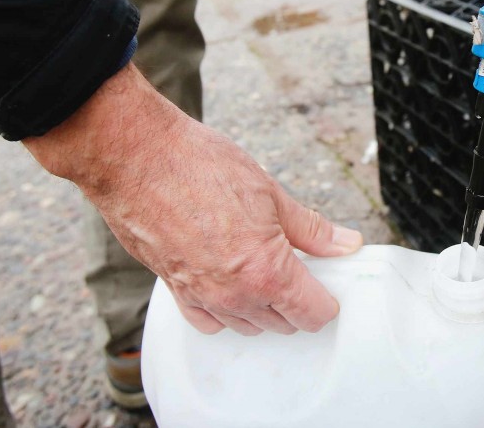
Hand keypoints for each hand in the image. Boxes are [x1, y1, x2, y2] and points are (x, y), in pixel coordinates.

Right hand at [24, 64, 363, 334]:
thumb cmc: (199, 167)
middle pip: (282, 323)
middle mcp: (235, 295)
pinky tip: (230, 285)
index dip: (327, 300)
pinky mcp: (174, 290)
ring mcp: (201, 297)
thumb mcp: (270, 192)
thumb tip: (346, 244)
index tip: (328, 284)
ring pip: (247, 324)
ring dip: (263, 307)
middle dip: (297, 301)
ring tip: (266, 270)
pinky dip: (225, 311)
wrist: (136, 158)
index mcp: (267, 272)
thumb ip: (311, 229)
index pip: (312, 314)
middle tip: (301, 268)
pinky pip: (208, 320)